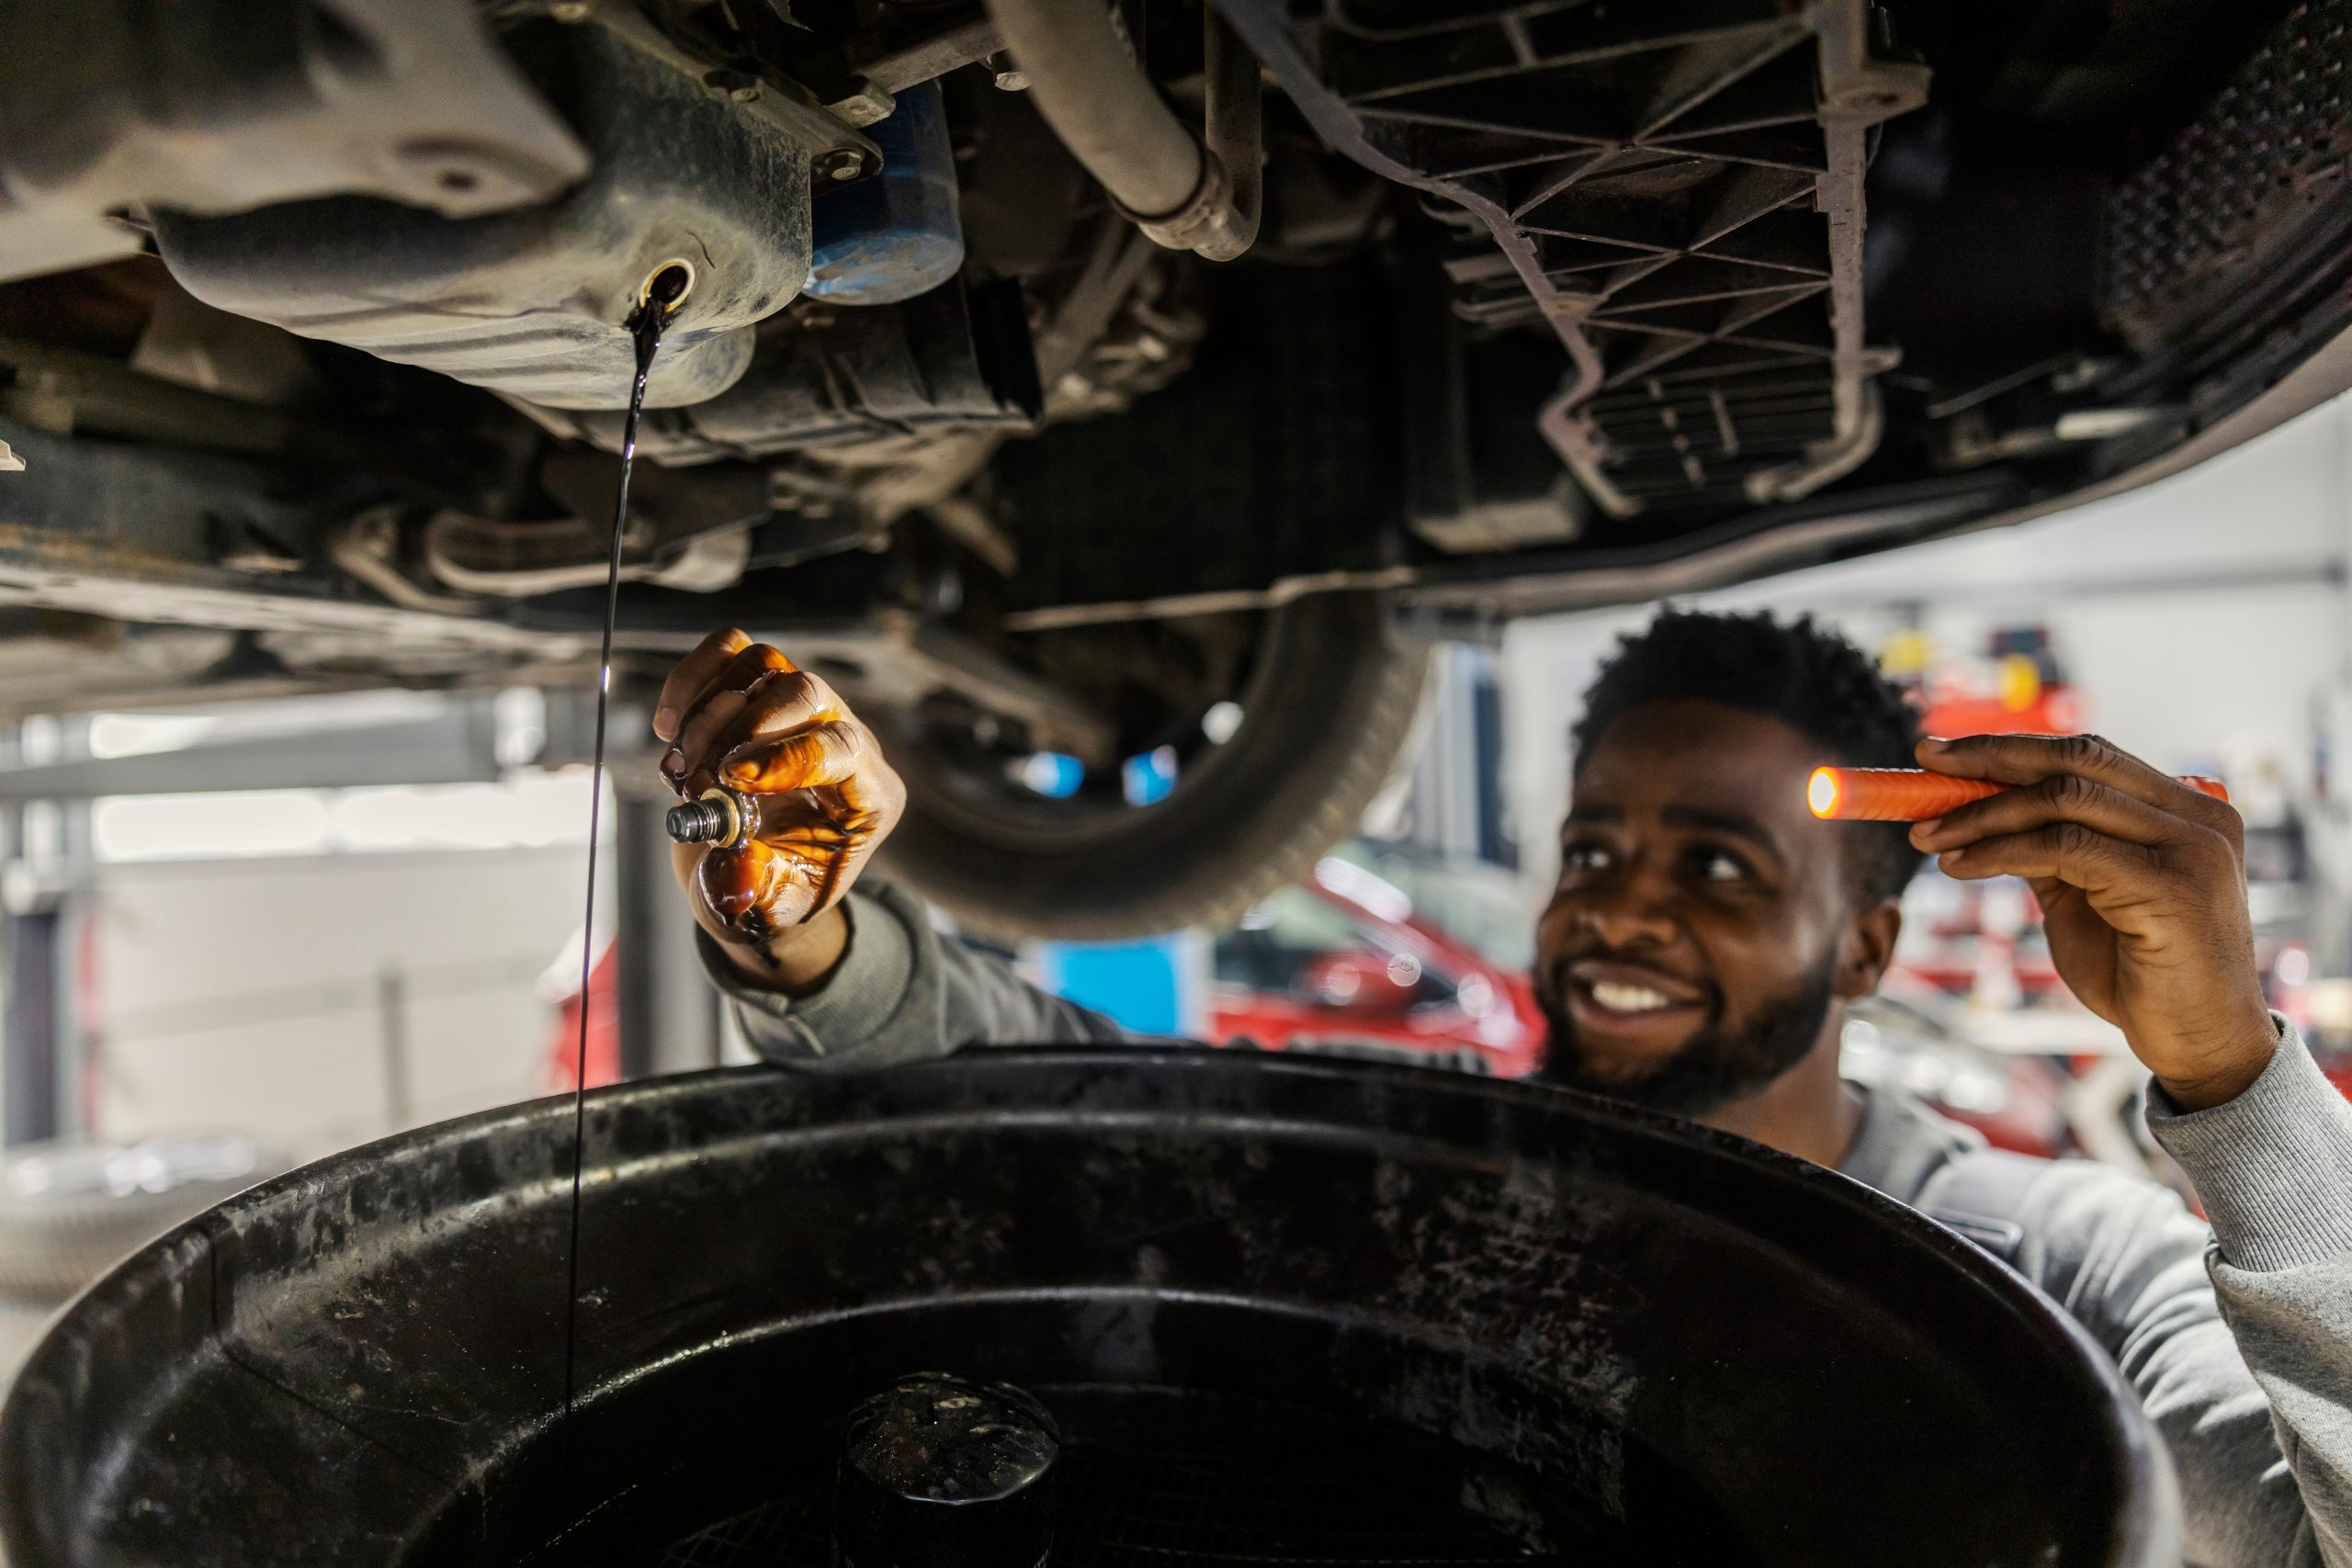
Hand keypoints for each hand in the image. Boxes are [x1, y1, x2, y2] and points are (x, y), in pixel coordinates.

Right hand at [654, 628, 906, 989]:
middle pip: (806, 692)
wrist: (753, 873)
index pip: (845, 749)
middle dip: (740, 729)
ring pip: (765, 664)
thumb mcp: (769, 907)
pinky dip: (691, 680)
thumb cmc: (774, 890)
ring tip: (678, 767)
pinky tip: (668, 725)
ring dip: (707, 711)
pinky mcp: (760, 690)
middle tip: (695, 776)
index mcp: (867, 795)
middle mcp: (844, 741)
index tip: (733, 778)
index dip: (789, 756)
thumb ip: (754, 890)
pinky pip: (731, 652)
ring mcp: (803, 709)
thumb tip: (733, 873)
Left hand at [1909, 733, 2275, 1109]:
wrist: (2198, 1045)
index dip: (2010, 747)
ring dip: (1981, 815)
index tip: (1939, 752)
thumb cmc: (2140, 974)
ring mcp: (2191, 848)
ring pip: (2064, 801)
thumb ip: (2051, 847)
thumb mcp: (2085, 895)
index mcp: (2185, 809)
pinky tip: (1959, 865)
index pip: (2088, 754)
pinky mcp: (2172, 886)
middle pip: (2077, 760)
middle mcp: (2198, 816)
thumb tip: (1977, 803)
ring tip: (1927, 837)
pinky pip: (2066, 849)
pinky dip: (2001, 851)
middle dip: (1990, 758)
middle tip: (1923, 765)